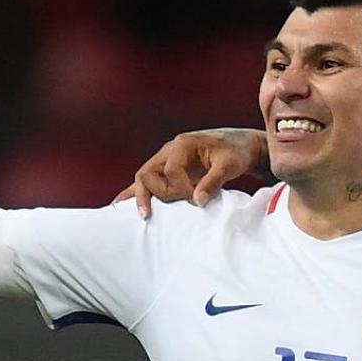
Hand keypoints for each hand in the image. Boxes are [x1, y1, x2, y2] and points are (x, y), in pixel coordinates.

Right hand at [113, 128, 267, 218]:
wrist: (241, 146)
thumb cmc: (236, 152)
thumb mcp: (230, 165)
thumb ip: (213, 182)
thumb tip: (197, 202)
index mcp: (183, 144)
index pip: (171, 170)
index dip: (181, 188)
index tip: (196, 201)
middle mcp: (169, 151)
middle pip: (148, 173)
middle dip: (160, 193)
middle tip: (177, 208)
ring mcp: (165, 160)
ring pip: (144, 178)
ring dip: (143, 196)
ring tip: (141, 216)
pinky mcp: (168, 171)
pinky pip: (147, 182)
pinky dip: (135, 194)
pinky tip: (120, 206)